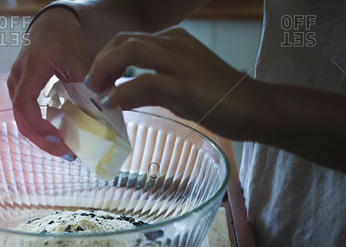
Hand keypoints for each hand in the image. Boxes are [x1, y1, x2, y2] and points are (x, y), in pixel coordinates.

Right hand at [8, 7, 89, 157]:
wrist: (50, 24)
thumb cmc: (64, 38)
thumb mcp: (79, 59)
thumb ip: (86, 88)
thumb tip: (98, 118)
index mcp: (31, 68)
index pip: (24, 104)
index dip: (38, 126)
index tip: (58, 139)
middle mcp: (17, 78)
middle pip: (21, 119)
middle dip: (43, 140)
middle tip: (66, 154)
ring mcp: (15, 85)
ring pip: (22, 120)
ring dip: (42, 137)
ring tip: (65, 149)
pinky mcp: (20, 91)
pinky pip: (26, 115)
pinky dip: (41, 128)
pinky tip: (58, 135)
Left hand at [85, 28, 260, 139]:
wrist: (255, 108)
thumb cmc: (218, 100)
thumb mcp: (176, 91)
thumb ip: (146, 91)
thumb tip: (116, 99)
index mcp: (174, 41)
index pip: (129, 39)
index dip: (105, 58)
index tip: (95, 80)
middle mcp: (175, 45)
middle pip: (124, 40)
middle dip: (100, 62)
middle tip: (90, 86)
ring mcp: (181, 63)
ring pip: (130, 51)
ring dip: (104, 70)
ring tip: (95, 92)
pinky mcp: (185, 86)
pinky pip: (143, 81)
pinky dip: (120, 92)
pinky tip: (110, 105)